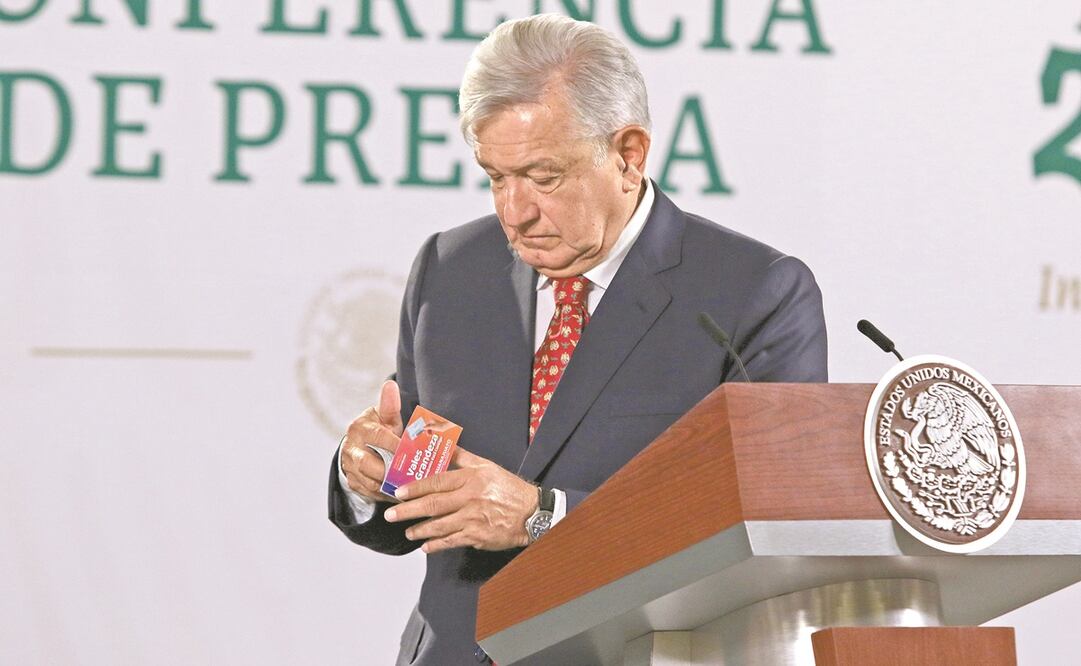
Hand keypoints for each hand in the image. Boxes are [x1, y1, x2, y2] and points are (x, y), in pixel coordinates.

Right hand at [340, 380, 402, 502]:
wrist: (361, 445)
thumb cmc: (380, 428)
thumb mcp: (385, 416)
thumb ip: (390, 405)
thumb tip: (390, 384)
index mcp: (359, 428)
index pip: (379, 437)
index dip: (397, 445)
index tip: (414, 451)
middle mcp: (351, 448)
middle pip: (369, 464)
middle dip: (391, 471)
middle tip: (413, 474)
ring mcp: (349, 467)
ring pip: (369, 481)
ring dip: (390, 486)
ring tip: (411, 486)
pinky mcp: (352, 482)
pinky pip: (369, 492)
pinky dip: (386, 494)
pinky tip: (402, 494)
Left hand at [383, 448, 538, 553]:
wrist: (531, 513)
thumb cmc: (508, 489)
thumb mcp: (487, 467)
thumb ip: (463, 457)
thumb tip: (443, 445)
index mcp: (470, 479)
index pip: (437, 481)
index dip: (415, 487)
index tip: (399, 491)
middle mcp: (470, 498)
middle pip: (433, 504)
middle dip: (408, 510)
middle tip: (391, 514)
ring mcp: (473, 519)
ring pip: (439, 525)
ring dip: (420, 530)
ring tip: (407, 531)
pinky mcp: (477, 536)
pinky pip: (452, 541)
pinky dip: (436, 545)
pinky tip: (425, 546)